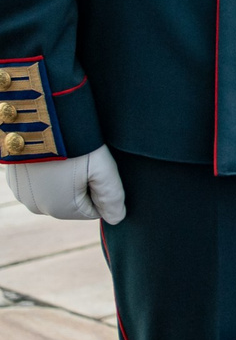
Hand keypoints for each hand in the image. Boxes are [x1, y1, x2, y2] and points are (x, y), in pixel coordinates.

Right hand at [5, 148, 126, 223]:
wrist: (40, 120)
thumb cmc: (75, 144)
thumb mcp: (103, 169)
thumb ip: (112, 197)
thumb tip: (117, 218)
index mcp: (61, 210)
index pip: (93, 211)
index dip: (99, 189)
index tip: (94, 169)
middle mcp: (38, 207)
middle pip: (73, 203)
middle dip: (82, 185)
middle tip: (80, 160)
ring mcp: (23, 194)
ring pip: (56, 193)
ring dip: (65, 179)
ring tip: (66, 156)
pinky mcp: (14, 180)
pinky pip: (40, 182)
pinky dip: (48, 172)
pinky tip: (51, 155)